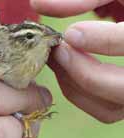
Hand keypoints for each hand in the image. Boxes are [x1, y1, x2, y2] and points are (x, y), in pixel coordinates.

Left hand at [30, 0, 123, 122]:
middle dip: (83, 71)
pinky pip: (105, 110)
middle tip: (58, 52)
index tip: (70, 34)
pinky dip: (81, 94)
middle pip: (122, 89)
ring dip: (76, 85)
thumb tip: (38, 4)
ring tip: (58, 61)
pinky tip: (67, 72)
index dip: (102, 41)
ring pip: (110, 107)